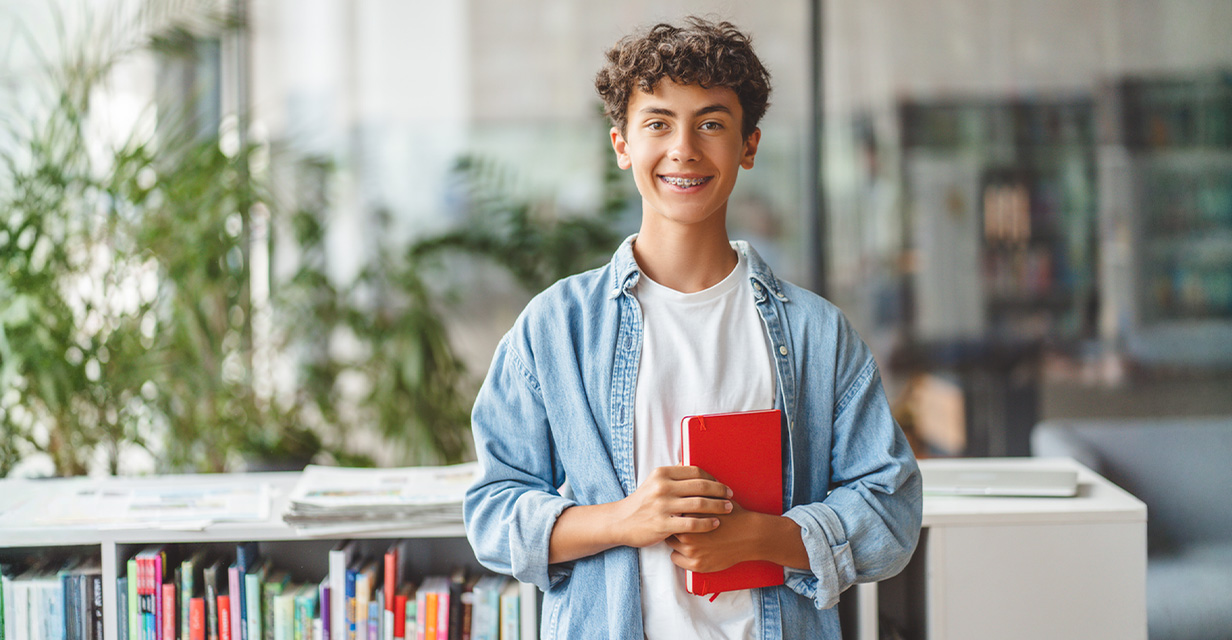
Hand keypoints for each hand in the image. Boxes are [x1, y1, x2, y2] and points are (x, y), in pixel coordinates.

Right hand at [614, 465, 732, 548]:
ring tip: (728, 509)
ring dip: (718, 506)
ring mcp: (662, 506)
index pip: (695, 471)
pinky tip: (715, 524)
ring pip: (699, 504)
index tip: (721, 485)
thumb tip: (694, 467)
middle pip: (701, 486)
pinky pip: (692, 524)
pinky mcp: (663, 525)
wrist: (620, 521)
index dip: (712, 478)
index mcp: (662, 474)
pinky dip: (707, 524)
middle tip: (730, 496)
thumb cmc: (642, 502)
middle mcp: (662, 487)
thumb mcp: (654, 482)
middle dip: (720, 491)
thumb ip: (674, 475)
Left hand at [666, 502, 766, 572]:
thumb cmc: (732, 515)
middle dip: (675, 525)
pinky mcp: (697, 564)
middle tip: (682, 524)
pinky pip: (675, 558)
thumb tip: (679, 481)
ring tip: (688, 536)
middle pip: (669, 528)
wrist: (750, 535)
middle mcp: (688, 533)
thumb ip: (695, 492)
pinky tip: (690, 548)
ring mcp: (692, 550)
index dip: (675, 512)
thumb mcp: (713, 497)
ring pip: (671, 544)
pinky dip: (680, 554)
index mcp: (690, 515)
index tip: (678, 512)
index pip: (671, 512)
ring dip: (676, 540)